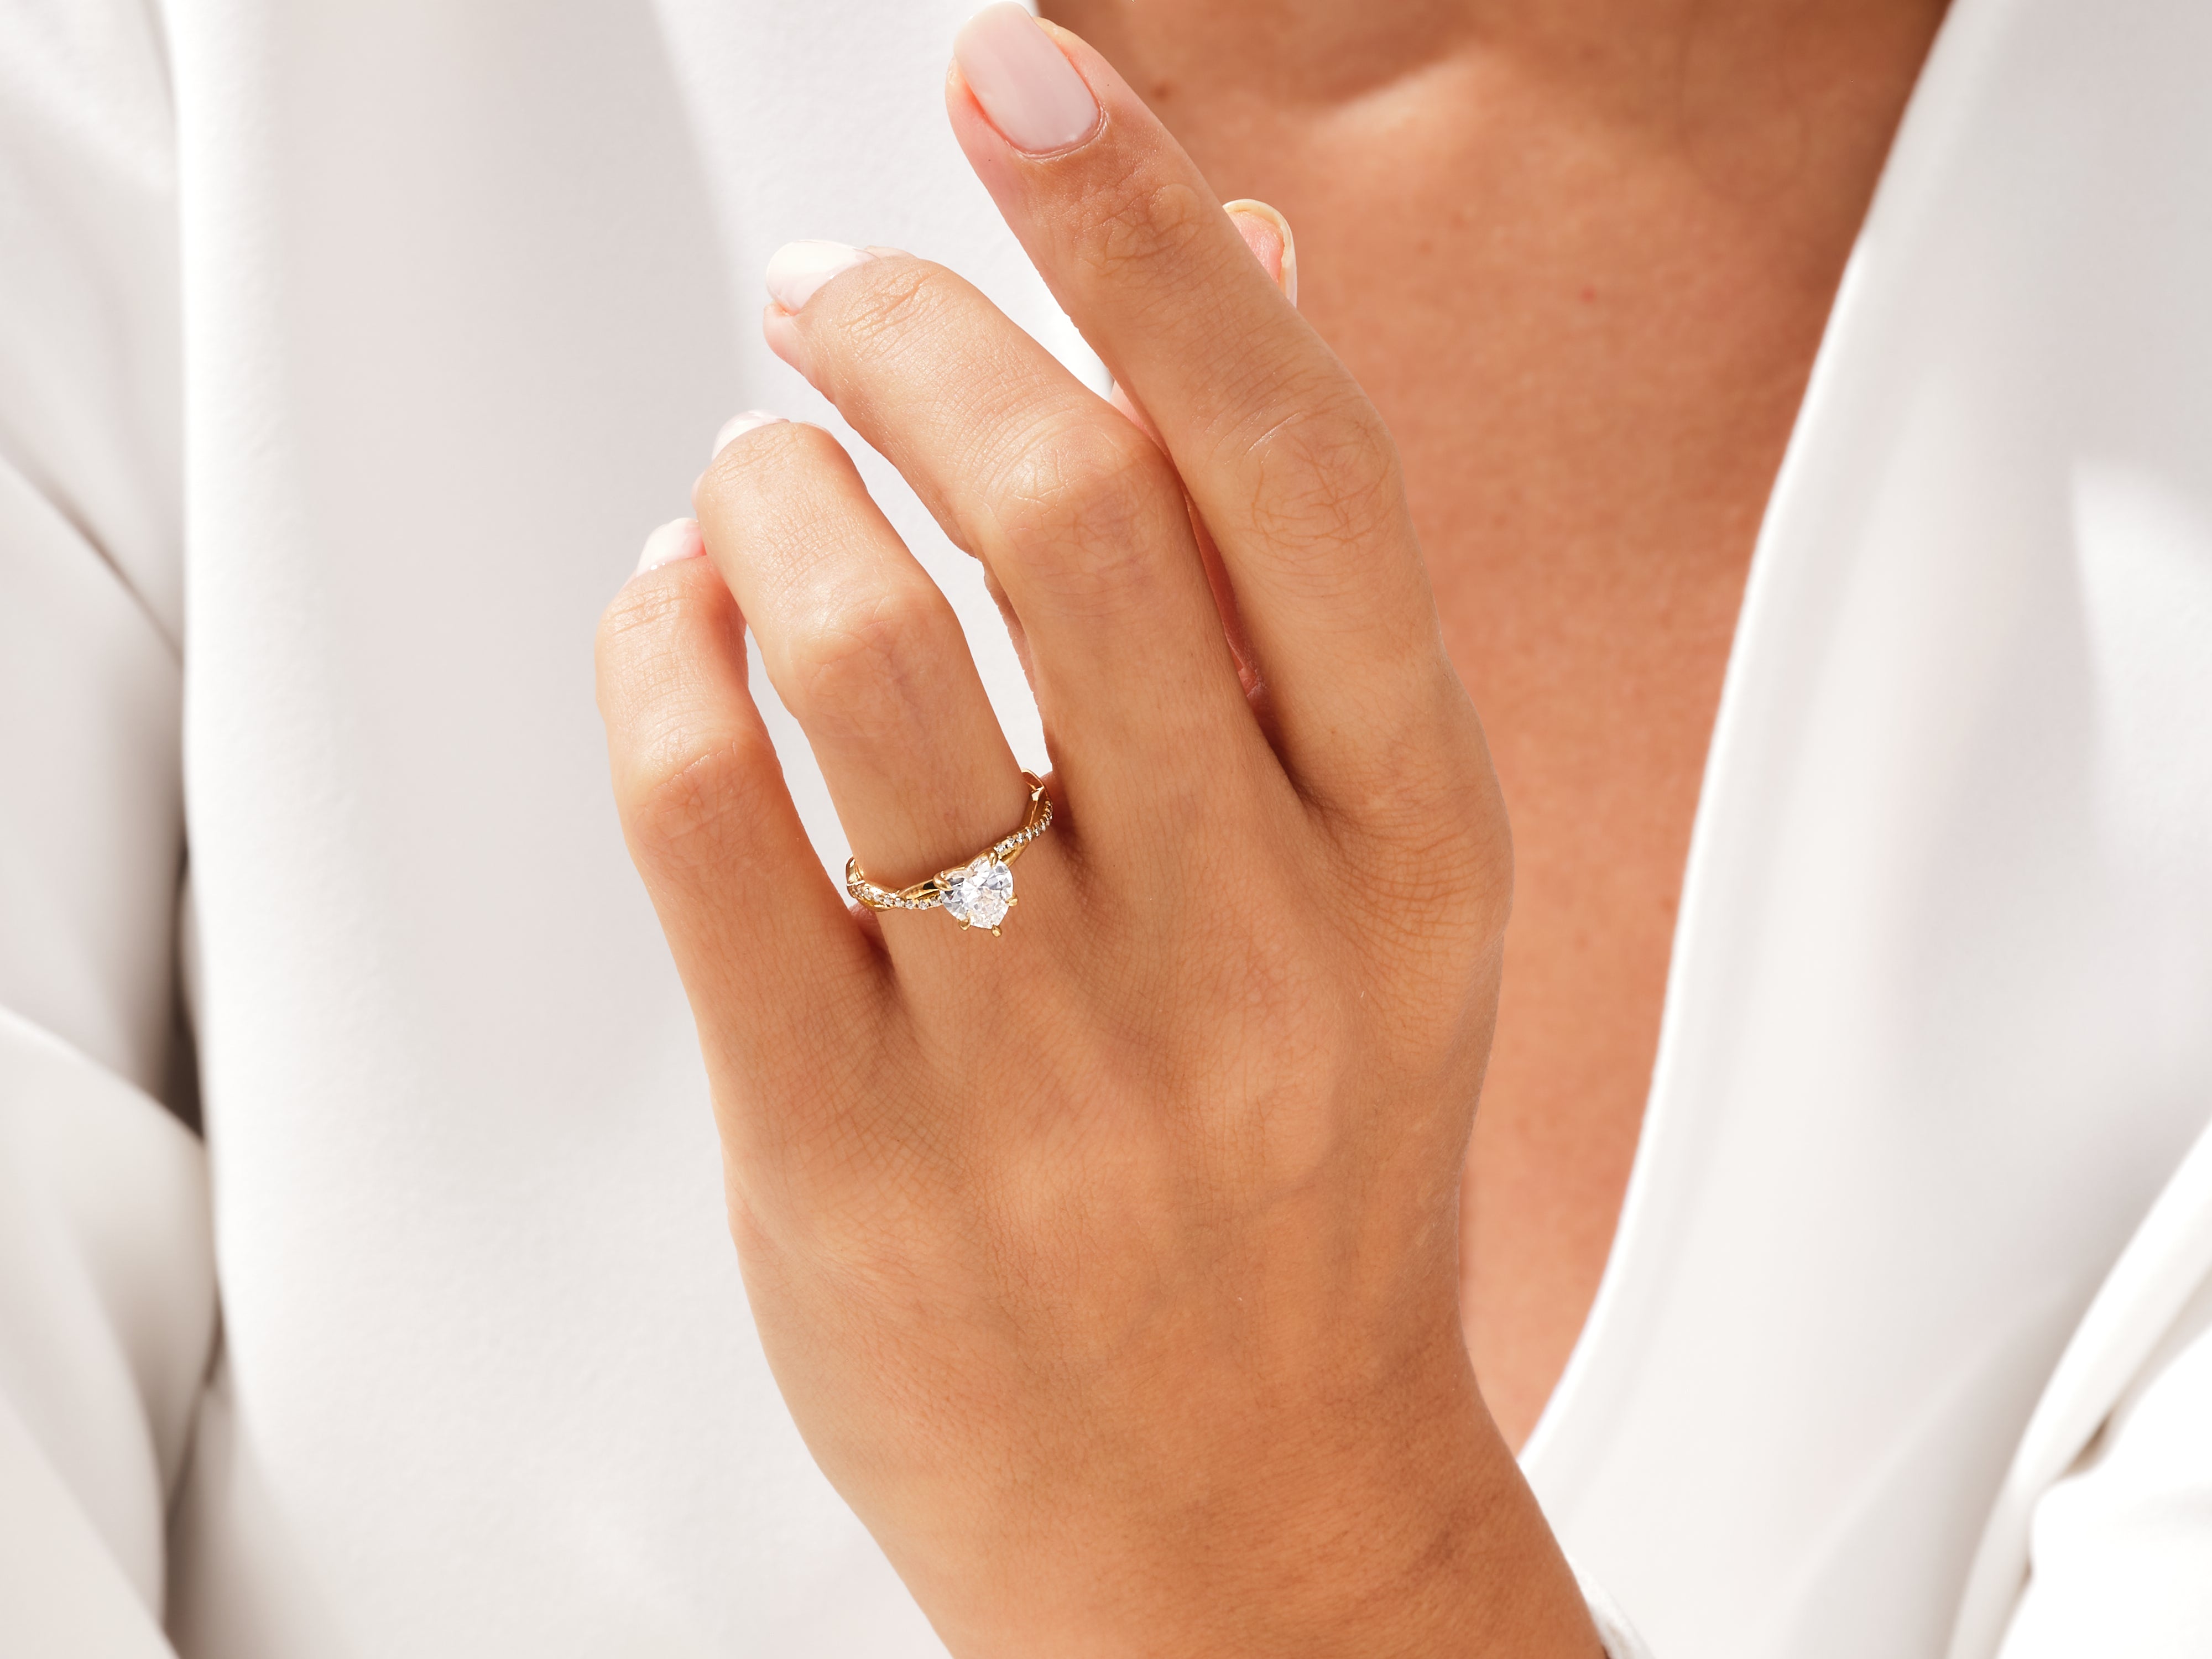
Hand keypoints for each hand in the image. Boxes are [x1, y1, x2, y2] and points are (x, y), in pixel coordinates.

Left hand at [596, 8, 1597, 1653]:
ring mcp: (1048, 1054)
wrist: (1241, 1515)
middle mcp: (1248, 933)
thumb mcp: (1384, 882)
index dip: (1151, 235)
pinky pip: (708, 821)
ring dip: (774, 485)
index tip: (1028, 82)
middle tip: (835, 292)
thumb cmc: (1304, 1177)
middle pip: (1071, 512)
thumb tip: (1247, 269)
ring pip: (866, 650)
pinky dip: (663, 649)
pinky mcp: (854, 1152)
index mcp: (1410, 841)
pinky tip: (681, 606)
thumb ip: (1310, 577)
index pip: (1296, 468)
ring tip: (759, 463)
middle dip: (920, 332)